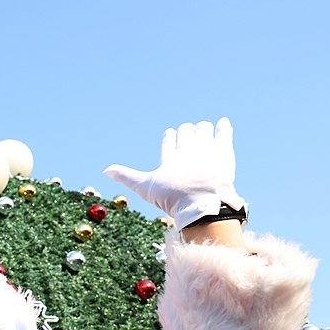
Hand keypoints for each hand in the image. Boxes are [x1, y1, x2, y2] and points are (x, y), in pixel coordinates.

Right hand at [104, 118, 246, 229]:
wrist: (202, 204)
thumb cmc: (172, 199)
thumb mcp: (146, 189)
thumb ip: (126, 177)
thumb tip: (105, 170)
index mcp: (170, 157)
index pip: (169, 139)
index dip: (170, 138)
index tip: (171, 136)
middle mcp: (187, 149)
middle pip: (186, 131)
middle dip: (186, 133)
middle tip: (189, 138)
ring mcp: (206, 149)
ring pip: (204, 128)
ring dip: (202, 130)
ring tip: (204, 134)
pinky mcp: (224, 150)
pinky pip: (224, 131)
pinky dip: (222, 126)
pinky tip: (222, 125)